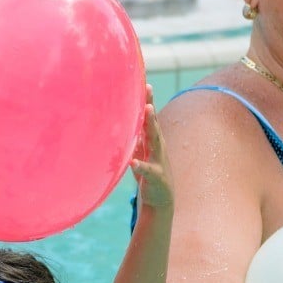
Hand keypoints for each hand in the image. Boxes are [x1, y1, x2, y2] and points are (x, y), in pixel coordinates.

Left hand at [132, 85, 172, 208]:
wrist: (161, 200)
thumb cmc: (149, 173)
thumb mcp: (140, 153)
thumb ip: (134, 138)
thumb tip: (122, 123)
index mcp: (153, 141)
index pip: (150, 118)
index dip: (147, 100)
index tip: (144, 82)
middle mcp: (158, 147)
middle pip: (154, 123)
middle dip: (150, 106)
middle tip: (148, 88)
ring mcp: (158, 160)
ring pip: (154, 140)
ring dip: (151, 125)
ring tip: (147, 111)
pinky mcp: (155, 176)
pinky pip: (147, 169)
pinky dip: (140, 165)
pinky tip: (133, 162)